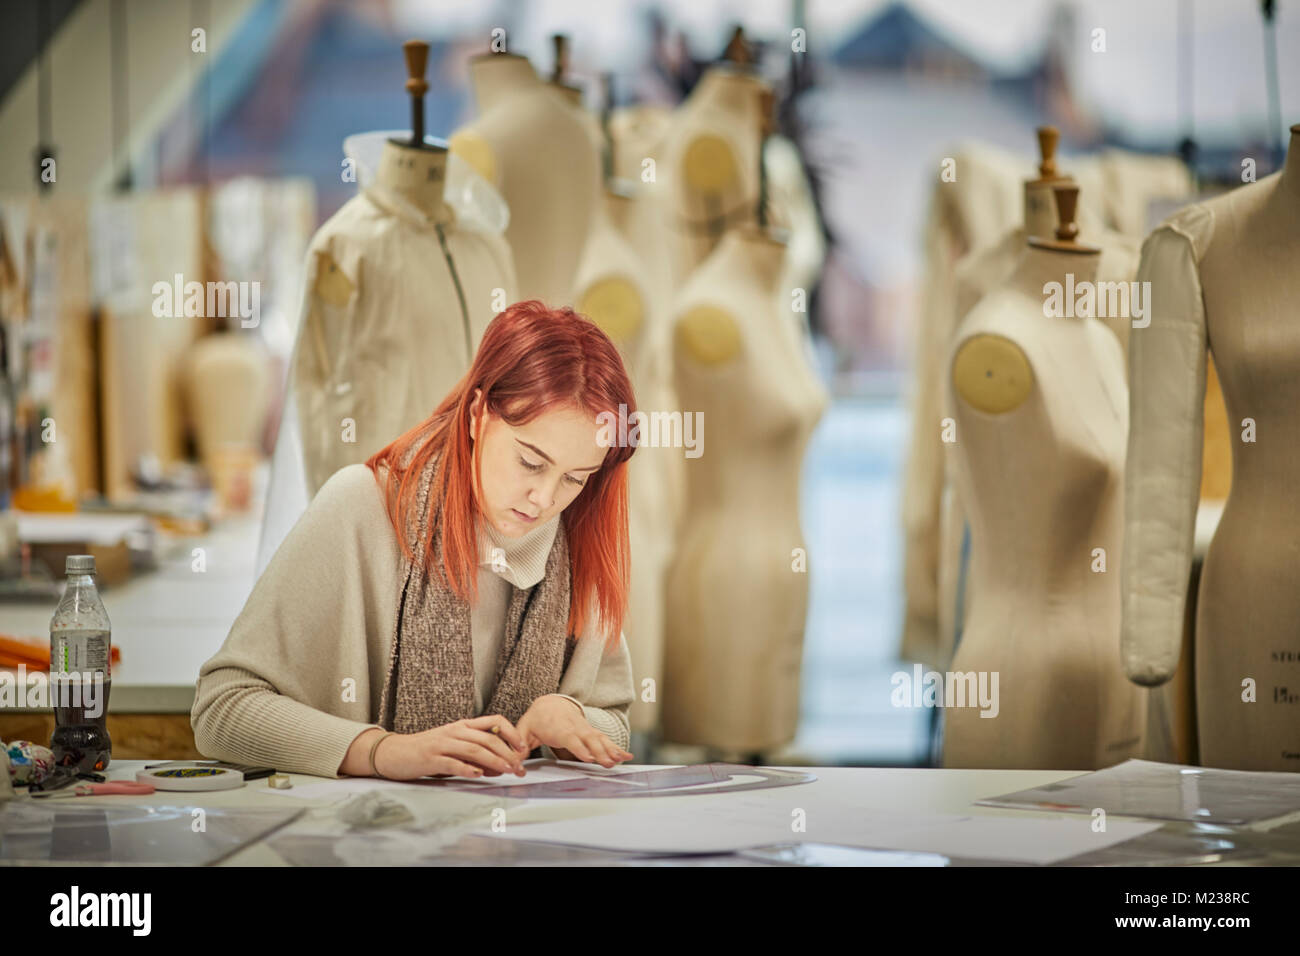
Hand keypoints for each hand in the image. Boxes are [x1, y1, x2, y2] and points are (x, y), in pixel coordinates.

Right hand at [374, 715, 530, 779]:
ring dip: (495, 761)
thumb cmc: (426, 751)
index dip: (512, 733)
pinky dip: (467, 769)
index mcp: (463, 726)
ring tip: (508, 771)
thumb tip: (500, 766)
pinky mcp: (431, 758)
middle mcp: (455, 731)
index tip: (524, 748)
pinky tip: (478, 775)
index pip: (494, 722)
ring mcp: (443, 744)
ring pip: (475, 749)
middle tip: (520, 768)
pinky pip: (452, 763)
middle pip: (488, 738)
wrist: (394, 752)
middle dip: (508, 753)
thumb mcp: (454, 747)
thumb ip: (476, 755)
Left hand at [515, 695, 633, 768]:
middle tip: (608, 763)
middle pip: (589, 740)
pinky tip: (627, 756)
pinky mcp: (592, 733)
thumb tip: (514, 761)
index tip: (588, 758)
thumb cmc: (537, 719)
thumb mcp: (524, 728)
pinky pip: (606, 740)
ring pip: (600, 740)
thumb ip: (519, 745)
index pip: (570, 738)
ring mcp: (586, 730)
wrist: (551, 704)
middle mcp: (576, 728)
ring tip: (621, 760)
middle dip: (600, 752)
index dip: (579, 748)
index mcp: (559, 728)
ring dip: (611, 750)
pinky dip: (617, 748)